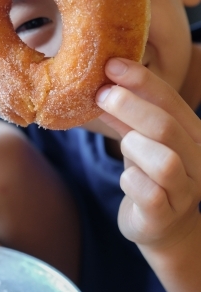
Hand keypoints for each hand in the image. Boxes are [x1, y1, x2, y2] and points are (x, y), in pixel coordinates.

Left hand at [95, 58, 200, 250]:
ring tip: (125, 146)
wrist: (162, 227)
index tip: (111, 65)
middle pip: (166, 126)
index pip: (172, 100)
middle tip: (100, 95)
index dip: (141, 80)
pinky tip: (127, 179)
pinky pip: (149, 193)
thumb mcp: (140, 140)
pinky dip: (131, 180)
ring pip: (163, 161)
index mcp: (194, 134)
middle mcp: (198, 161)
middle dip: (130, 106)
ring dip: (134, 147)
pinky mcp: (166, 215)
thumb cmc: (150, 176)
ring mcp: (185, 191)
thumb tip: (104, 83)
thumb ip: (128, 117)